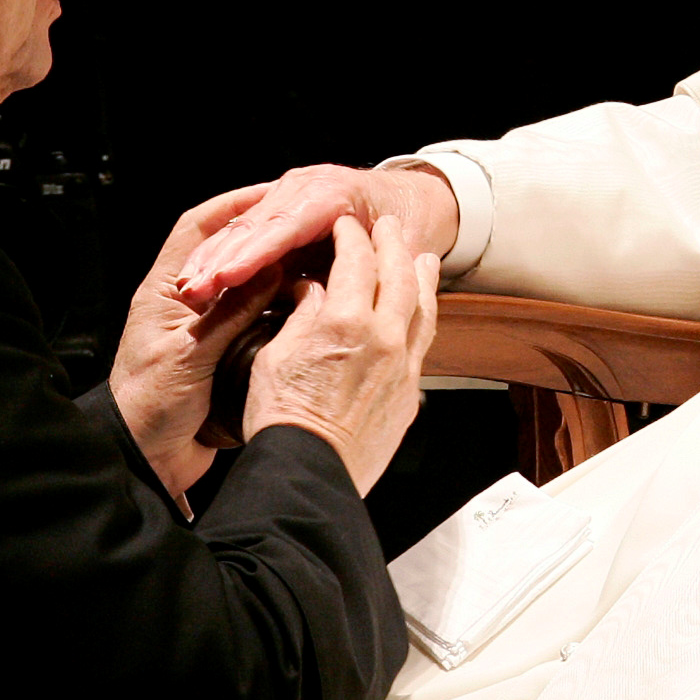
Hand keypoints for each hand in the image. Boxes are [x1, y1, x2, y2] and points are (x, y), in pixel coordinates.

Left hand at [109, 185, 277, 506]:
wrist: (144, 461)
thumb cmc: (148, 409)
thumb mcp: (189, 355)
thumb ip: (230, 313)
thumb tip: (269, 270)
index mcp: (165, 293)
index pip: (199, 229)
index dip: (234, 207)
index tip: (273, 194)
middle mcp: (187, 303)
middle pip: (229, 251)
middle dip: (265, 234)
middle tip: (306, 221)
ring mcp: (206, 328)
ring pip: (247, 283)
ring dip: (277, 269)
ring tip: (315, 256)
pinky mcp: (224, 354)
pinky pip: (257, 318)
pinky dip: (281, 306)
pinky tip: (309, 302)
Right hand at [177, 163, 459, 309]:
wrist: (417, 199)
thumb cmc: (413, 223)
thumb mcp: (405, 244)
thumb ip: (376, 265)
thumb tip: (342, 295)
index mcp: (335, 193)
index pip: (287, 225)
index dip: (255, 253)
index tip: (226, 278)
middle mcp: (307, 186)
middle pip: (257, 224)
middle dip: (222, 258)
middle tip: (193, 290)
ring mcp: (291, 192)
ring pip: (245, 224)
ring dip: (214, 256)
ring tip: (189, 287)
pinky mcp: (282, 205)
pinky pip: (248, 228)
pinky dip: (222, 251)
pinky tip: (199, 273)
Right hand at [245, 215, 439, 492]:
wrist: (308, 472)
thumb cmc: (282, 419)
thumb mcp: (276, 355)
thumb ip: (301, 314)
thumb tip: (310, 289)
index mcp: (344, 321)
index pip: (356, 260)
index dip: (350, 236)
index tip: (346, 227)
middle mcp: (383, 337)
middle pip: (399, 273)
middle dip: (392, 243)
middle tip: (387, 227)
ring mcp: (402, 364)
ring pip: (423, 306)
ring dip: (422, 276)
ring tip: (423, 258)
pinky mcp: (410, 392)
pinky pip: (424, 341)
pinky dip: (424, 315)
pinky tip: (420, 311)